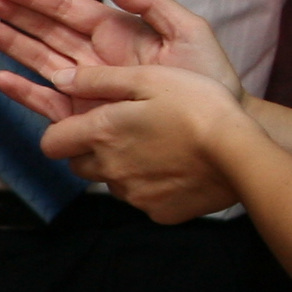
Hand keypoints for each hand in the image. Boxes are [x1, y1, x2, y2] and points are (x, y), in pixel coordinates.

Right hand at [0, 0, 243, 104]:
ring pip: (39, 60)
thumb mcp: (188, 30)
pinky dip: (24, 92)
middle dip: (13, 13)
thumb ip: (149, 2)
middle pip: (45, 30)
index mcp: (115, 31)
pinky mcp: (84, 117)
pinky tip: (2, 79)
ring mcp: (86, 87)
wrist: (218, 128)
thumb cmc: (207, 79)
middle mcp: (94, 56)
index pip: (66, 8)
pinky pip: (48, 103)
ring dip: (10, 43)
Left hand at [0, 61, 251, 222]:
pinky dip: (150, 186)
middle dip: (91, 150)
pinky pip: (142, 199)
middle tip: (125, 131)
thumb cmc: (196, 105)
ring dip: (121, 167)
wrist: (240, 153)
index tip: (82, 122)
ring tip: (157, 147)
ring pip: (111, 182)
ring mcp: (134, 196)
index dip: (61, 132)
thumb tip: (58, 78)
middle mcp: (110, 170)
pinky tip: (175, 168)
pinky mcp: (158, 213)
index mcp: (101, 134)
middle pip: (78, 165)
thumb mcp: (148, 78)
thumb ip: (98, 79)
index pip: (51, 143)